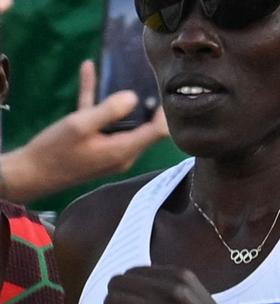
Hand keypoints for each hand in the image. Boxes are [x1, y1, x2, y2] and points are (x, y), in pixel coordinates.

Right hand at [0, 60, 167, 203]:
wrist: (31, 173)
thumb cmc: (55, 150)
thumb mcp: (80, 125)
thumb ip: (108, 111)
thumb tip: (133, 97)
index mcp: (124, 149)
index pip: (159, 132)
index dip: (164, 112)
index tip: (163, 89)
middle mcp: (124, 152)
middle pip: (145, 127)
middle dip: (148, 104)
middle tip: (151, 78)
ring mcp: (111, 149)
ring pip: (122, 121)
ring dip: (120, 98)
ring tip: (125, 72)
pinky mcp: (96, 145)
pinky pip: (101, 121)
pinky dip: (96, 100)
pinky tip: (88, 70)